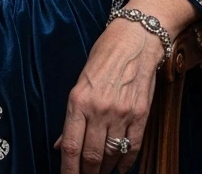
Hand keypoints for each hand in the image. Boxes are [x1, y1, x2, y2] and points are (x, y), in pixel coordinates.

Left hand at [53, 19, 161, 173]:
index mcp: (78, 101)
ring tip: (100, 173)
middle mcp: (99, 110)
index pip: (70, 146)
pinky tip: (120, 168)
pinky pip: (132, 147)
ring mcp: (121, 113)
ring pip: (111, 155)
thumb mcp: (80, 83)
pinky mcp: (141, 115)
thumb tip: (60, 144)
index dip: (68, 170)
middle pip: (91, 156)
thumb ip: (71, 117)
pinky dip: (126, 163)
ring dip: (105, 170)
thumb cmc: (104, 57)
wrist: (135, 40)